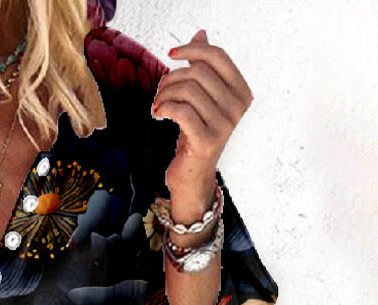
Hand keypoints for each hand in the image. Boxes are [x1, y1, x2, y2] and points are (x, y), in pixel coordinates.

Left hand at [152, 29, 252, 198]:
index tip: (170, 54)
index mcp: (241, 92)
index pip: (218, 56)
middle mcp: (238, 108)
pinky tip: (158, 114)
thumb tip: (201, 34)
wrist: (192, 174)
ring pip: (187, 90)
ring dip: (164, 94)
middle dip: (172, 77)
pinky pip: (181, 110)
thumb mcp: (200, 98)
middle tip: (160, 91)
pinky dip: (163, 108)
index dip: (192, 49)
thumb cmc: (195, 133)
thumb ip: (203, 67)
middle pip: (198, 72)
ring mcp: (225, 125)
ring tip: (158, 105)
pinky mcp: (207, 141)